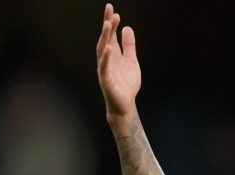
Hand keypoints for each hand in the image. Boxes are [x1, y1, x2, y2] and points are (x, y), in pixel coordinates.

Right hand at [96, 3, 140, 119]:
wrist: (125, 105)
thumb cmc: (126, 84)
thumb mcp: (131, 61)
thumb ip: (129, 46)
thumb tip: (127, 27)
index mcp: (113, 54)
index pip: (110, 35)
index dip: (111, 23)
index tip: (112, 9)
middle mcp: (106, 59)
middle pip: (105, 39)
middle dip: (107, 24)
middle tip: (110, 10)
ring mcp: (105, 69)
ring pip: (102, 50)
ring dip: (105, 37)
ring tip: (108, 24)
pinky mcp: (106, 80)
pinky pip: (104, 67)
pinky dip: (106, 57)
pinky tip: (109, 47)